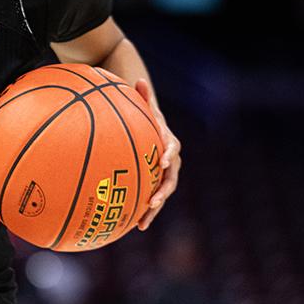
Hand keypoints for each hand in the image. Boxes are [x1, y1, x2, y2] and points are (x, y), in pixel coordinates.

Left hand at [134, 79, 180, 229]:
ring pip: (162, 193)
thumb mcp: (142, 104)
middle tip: (154, 202)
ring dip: (154, 208)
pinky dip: (144, 210)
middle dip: (163, 191)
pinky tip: (131, 225)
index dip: (169, 154)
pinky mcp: (154, 182)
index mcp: (168, 141)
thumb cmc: (143, 113)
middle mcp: (170, 160)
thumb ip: (142, 95)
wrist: (151, 126)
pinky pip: (151, 197)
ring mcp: (163, 173)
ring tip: (142, 223)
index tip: (164, 161)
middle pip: (170, 178)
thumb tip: (138, 78)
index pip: (172, 147)